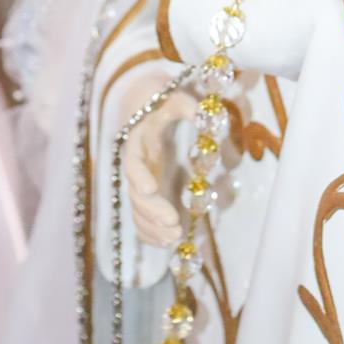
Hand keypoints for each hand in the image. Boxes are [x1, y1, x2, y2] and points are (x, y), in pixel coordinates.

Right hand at [122, 73, 195, 247]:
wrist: (145, 108)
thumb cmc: (163, 103)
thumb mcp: (176, 99)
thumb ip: (190, 108)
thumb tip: (209, 120)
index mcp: (138, 143)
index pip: (134, 163)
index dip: (140, 177)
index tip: (153, 188)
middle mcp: (135, 166)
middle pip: (136, 194)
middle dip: (153, 211)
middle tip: (174, 223)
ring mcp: (139, 182)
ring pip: (137, 211)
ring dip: (152, 227)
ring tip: (174, 239)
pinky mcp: (145, 193)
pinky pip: (141, 218)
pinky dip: (149, 233)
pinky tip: (165, 243)